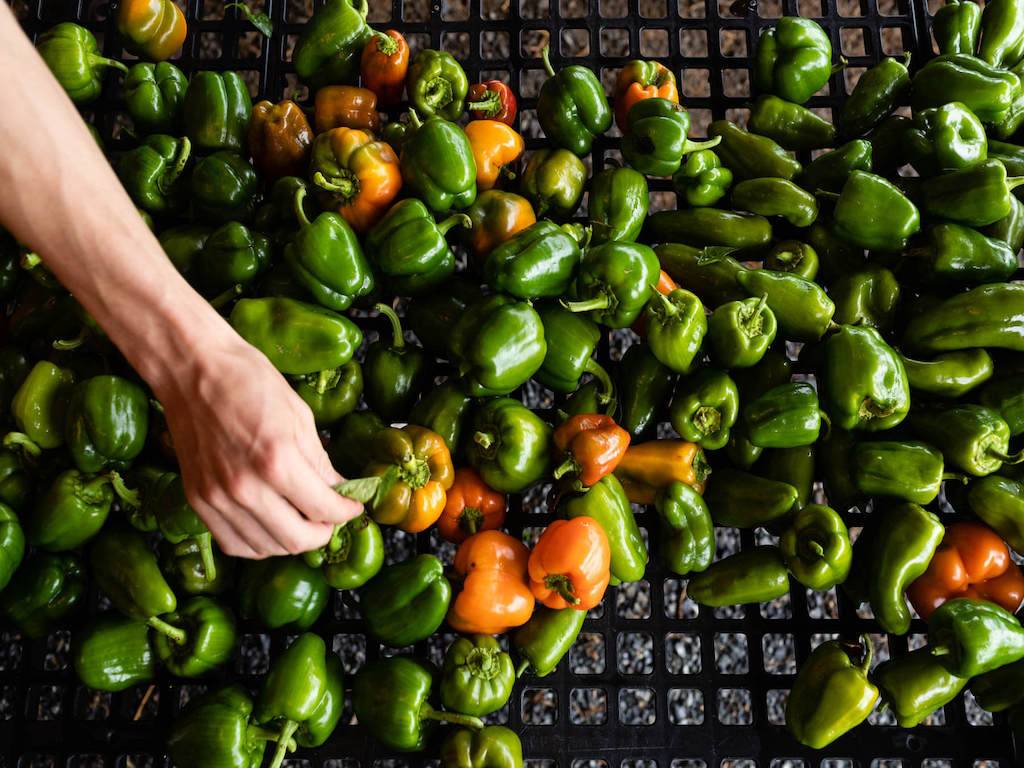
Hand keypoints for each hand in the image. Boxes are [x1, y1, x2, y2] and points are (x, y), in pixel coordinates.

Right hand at [155, 337, 362, 557]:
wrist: (192, 369)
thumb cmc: (249, 382)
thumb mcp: (300, 416)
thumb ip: (320, 462)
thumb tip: (339, 491)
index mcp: (278, 461)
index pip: (324, 509)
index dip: (347, 512)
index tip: (354, 505)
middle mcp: (246, 488)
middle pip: (298, 539)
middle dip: (324, 532)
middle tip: (331, 517)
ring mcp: (218, 498)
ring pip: (266, 547)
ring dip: (292, 540)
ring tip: (303, 521)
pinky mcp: (198, 500)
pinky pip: (234, 544)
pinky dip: (259, 544)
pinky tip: (272, 527)